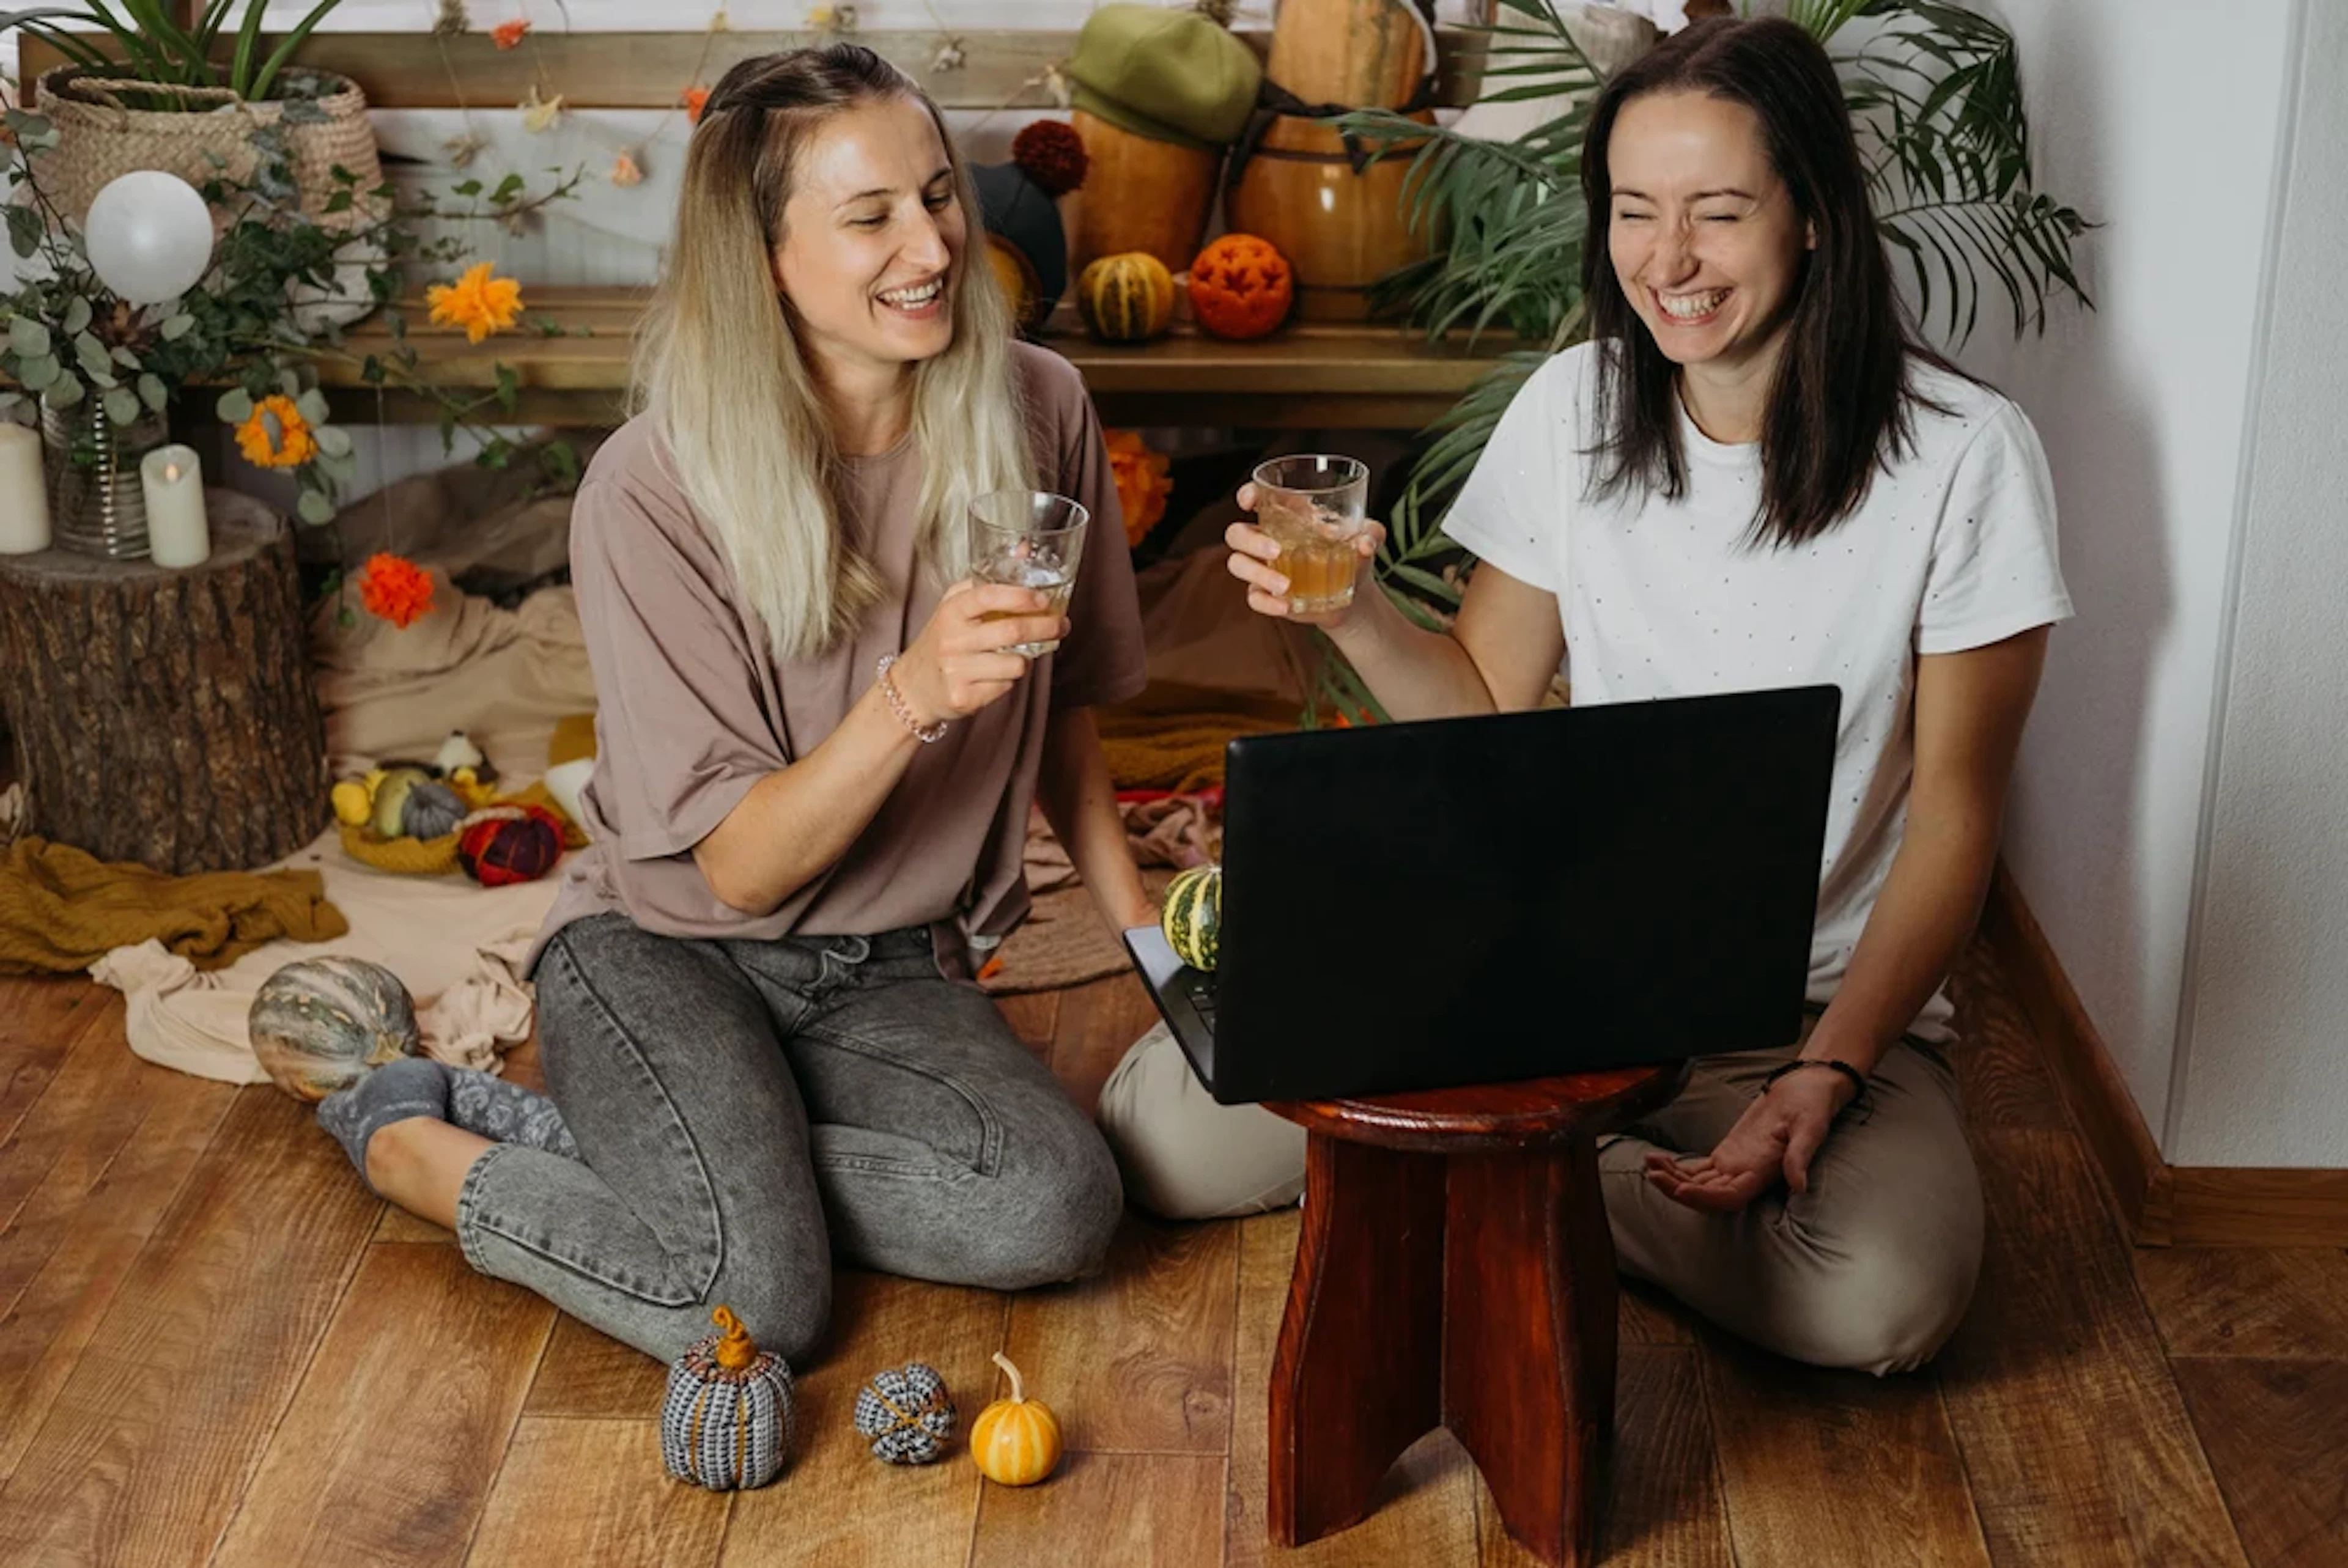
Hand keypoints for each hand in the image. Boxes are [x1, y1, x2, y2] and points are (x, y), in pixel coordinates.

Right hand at [892, 581, 1069, 727]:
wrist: (913, 687)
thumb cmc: (942, 640)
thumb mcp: (956, 606)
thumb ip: (988, 580)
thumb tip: (1024, 550)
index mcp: (951, 611)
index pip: (987, 596)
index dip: (1020, 596)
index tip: (1043, 599)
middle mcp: (952, 639)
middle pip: (1012, 631)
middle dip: (1046, 627)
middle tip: (1061, 625)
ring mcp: (957, 669)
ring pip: (1015, 663)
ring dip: (1028, 658)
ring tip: (1021, 653)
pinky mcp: (964, 697)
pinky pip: (1006, 686)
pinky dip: (1010, 679)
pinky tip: (997, 674)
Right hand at [1225, 481, 1385, 627]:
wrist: (1355, 597)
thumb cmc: (1356, 556)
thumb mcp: (1369, 538)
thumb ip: (1371, 534)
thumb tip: (1364, 543)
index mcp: (1288, 516)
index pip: (1257, 498)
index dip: (1247, 495)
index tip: (1249, 501)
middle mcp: (1268, 538)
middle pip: (1237, 533)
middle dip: (1251, 539)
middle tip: (1277, 550)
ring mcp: (1264, 568)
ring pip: (1238, 563)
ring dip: (1257, 573)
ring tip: (1285, 585)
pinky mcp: (1267, 594)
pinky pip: (1253, 597)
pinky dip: (1266, 602)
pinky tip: (1285, 605)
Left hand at [1642, 1065, 1857, 1213]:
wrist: (1806, 1088)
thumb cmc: (1812, 1106)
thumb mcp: (1810, 1127)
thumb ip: (1800, 1157)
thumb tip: (1799, 1187)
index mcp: (1764, 1172)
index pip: (1730, 1196)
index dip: (1705, 1198)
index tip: (1681, 1189)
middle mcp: (1747, 1174)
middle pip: (1708, 1195)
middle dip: (1679, 1189)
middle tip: (1652, 1175)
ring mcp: (1735, 1165)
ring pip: (1699, 1183)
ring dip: (1673, 1179)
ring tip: (1649, 1165)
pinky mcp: (1728, 1153)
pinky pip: (1699, 1169)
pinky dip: (1677, 1167)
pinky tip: (1657, 1160)